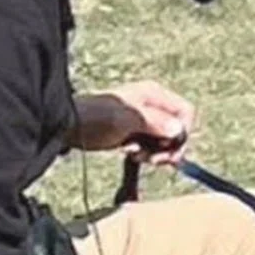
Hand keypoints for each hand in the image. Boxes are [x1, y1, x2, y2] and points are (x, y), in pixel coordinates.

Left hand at [70, 80, 193, 164]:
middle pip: (177, 128)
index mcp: (154, 94)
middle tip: (154, 160)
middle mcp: (152, 104)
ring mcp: (144, 118)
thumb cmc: (94, 117)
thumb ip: (155, 123)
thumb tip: (179, 130)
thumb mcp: (127, 119)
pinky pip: (152, 145)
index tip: (170, 150)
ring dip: (156, 153)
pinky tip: (131, 153)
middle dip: (169, 147)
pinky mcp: (135, 132)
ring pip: (165, 140)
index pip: (185, 113)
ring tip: (138, 155)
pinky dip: (145, 153)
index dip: (182, 133)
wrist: (69, 125)